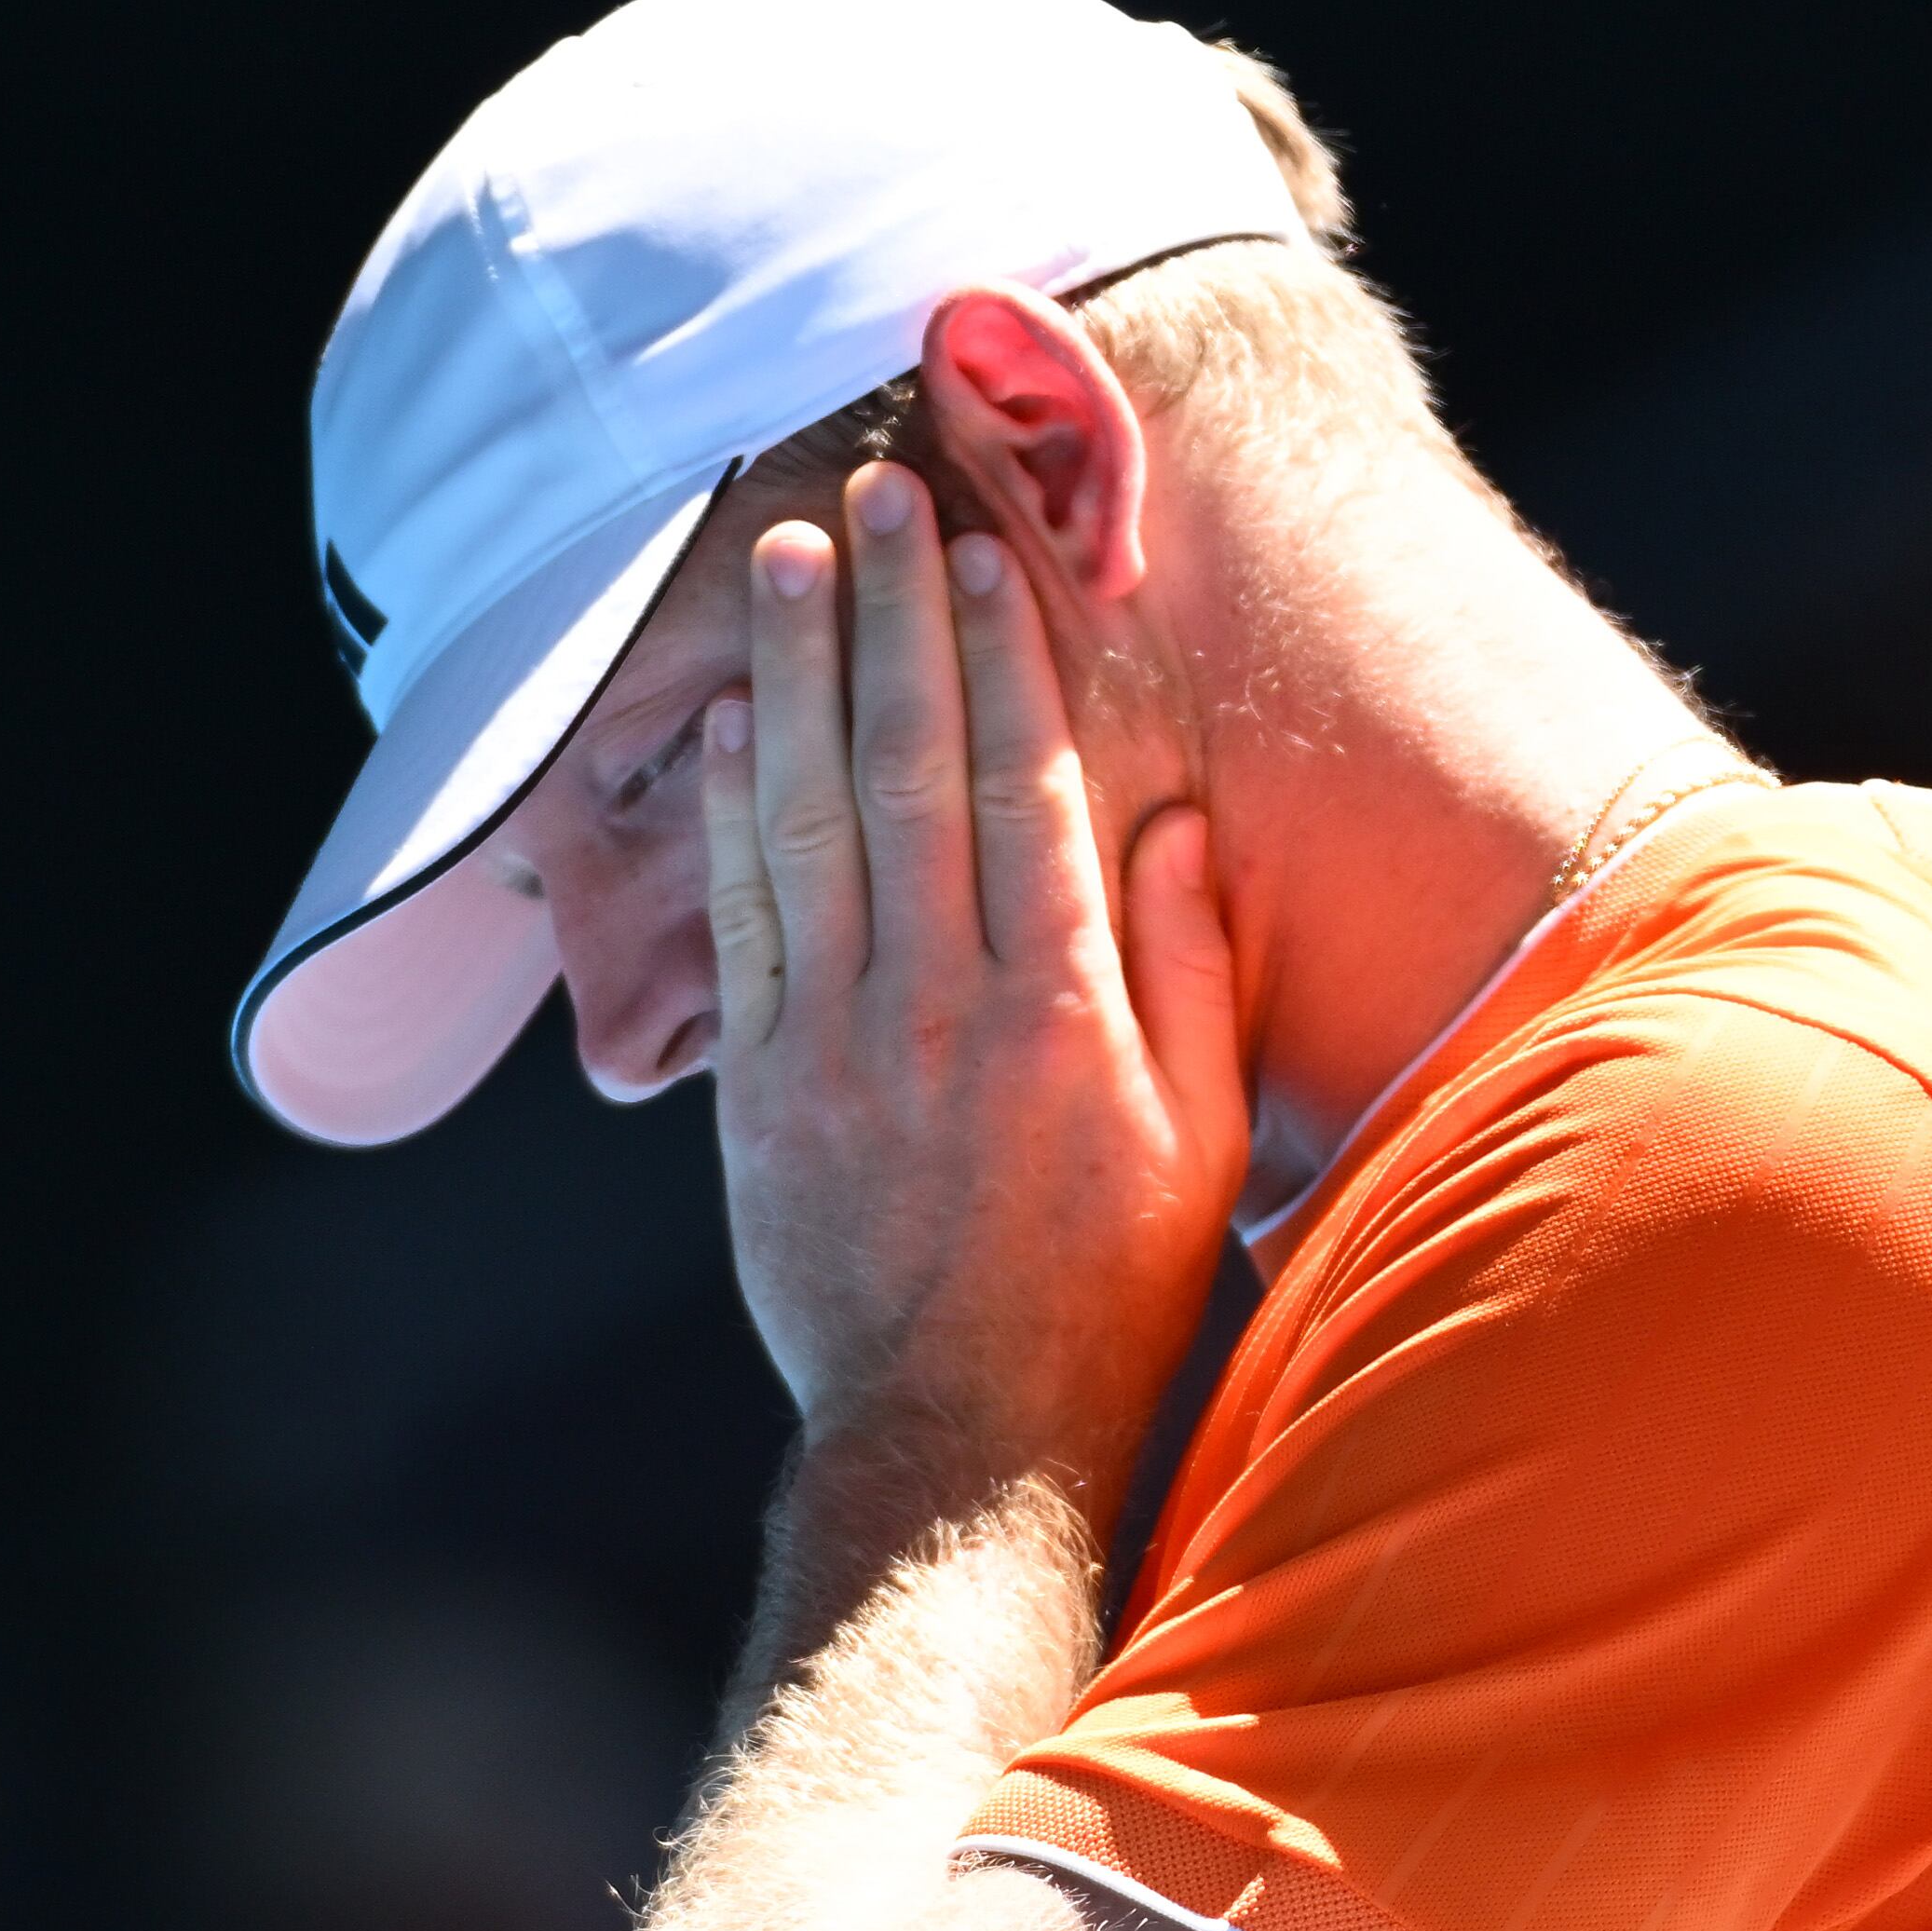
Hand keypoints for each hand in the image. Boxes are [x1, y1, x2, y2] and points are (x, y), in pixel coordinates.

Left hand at [705, 460, 1249, 1513]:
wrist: (957, 1440)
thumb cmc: (1103, 1293)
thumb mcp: (1198, 1140)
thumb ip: (1191, 971)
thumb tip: (1180, 816)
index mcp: (1064, 1012)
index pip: (1028, 786)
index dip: (1003, 653)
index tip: (990, 547)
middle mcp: (942, 1006)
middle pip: (911, 768)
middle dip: (894, 617)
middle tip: (878, 490)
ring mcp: (835, 1041)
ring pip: (811, 815)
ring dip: (799, 672)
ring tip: (789, 555)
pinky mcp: (758, 1084)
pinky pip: (739, 914)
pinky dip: (733, 805)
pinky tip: (737, 713)